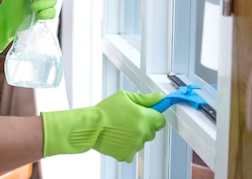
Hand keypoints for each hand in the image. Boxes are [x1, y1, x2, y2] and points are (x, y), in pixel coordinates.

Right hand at [41, 91, 165, 161]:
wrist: (91, 126)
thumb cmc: (105, 111)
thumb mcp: (125, 97)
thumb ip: (145, 98)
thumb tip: (159, 97)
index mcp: (144, 117)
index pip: (161, 120)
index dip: (154, 116)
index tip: (149, 114)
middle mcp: (142, 132)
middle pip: (152, 131)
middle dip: (144, 125)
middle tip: (130, 119)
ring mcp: (135, 145)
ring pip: (142, 141)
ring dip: (135, 136)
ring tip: (121, 128)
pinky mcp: (127, 154)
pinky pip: (133, 150)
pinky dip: (127, 146)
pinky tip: (118, 137)